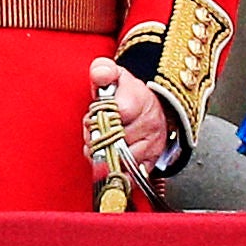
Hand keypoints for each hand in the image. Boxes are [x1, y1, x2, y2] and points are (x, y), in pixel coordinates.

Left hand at [87, 58, 170, 176]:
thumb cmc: (128, 93)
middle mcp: (150, 124)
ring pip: (121, 160)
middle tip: (94, 132)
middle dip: (97, 139)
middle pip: (114, 141)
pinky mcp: (152, 162)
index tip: (93, 118)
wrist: (152, 107)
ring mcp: (152, 145)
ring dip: (104, 155)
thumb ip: (103, 70)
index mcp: (139, 101)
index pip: (115, 115)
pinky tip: (111, 159)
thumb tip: (101, 73)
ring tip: (101, 143)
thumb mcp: (114, 74)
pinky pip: (130, 175)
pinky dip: (116, 170)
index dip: (96, 119)